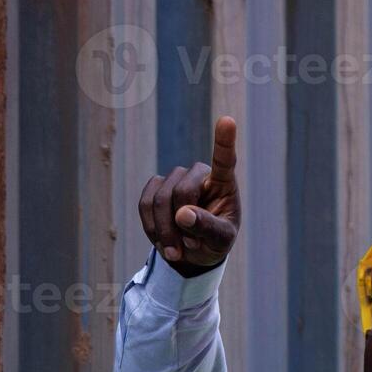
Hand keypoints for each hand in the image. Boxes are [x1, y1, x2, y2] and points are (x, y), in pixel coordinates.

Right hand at [138, 115, 240, 276]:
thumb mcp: (220, 241)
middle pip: (181, 192)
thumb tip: (182, 214)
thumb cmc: (214, 242)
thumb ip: (207, 227)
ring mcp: (175, 177)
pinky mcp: (156, 186)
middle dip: (179, 226)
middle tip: (188, 247)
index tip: (227, 121)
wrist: (193, 250)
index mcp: (222, 183)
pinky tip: (162, 240)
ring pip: (159, 200)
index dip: (224, 141)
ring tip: (176, 250)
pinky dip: (151, 227)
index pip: (224, 160)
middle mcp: (198, 173)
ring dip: (164, 232)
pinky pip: (144, 204)